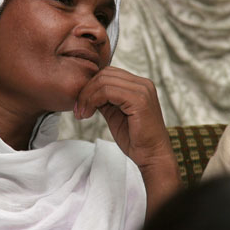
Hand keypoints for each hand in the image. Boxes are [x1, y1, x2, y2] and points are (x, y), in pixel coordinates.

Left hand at [74, 66, 180, 216]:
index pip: (108, 73)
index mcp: (139, 85)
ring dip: (87, 97)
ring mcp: (142, 90)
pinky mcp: (139, 100)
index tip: (80, 104)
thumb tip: (87, 92)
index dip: (90, 85)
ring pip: (103, 82)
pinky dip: (93, 100)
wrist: (151, 156)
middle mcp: (143, 84)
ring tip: (82, 113)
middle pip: (104, 74)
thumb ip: (104, 100)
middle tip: (78, 109)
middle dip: (86, 90)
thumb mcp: (115, 114)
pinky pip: (107, 91)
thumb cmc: (135, 139)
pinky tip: (88, 114)